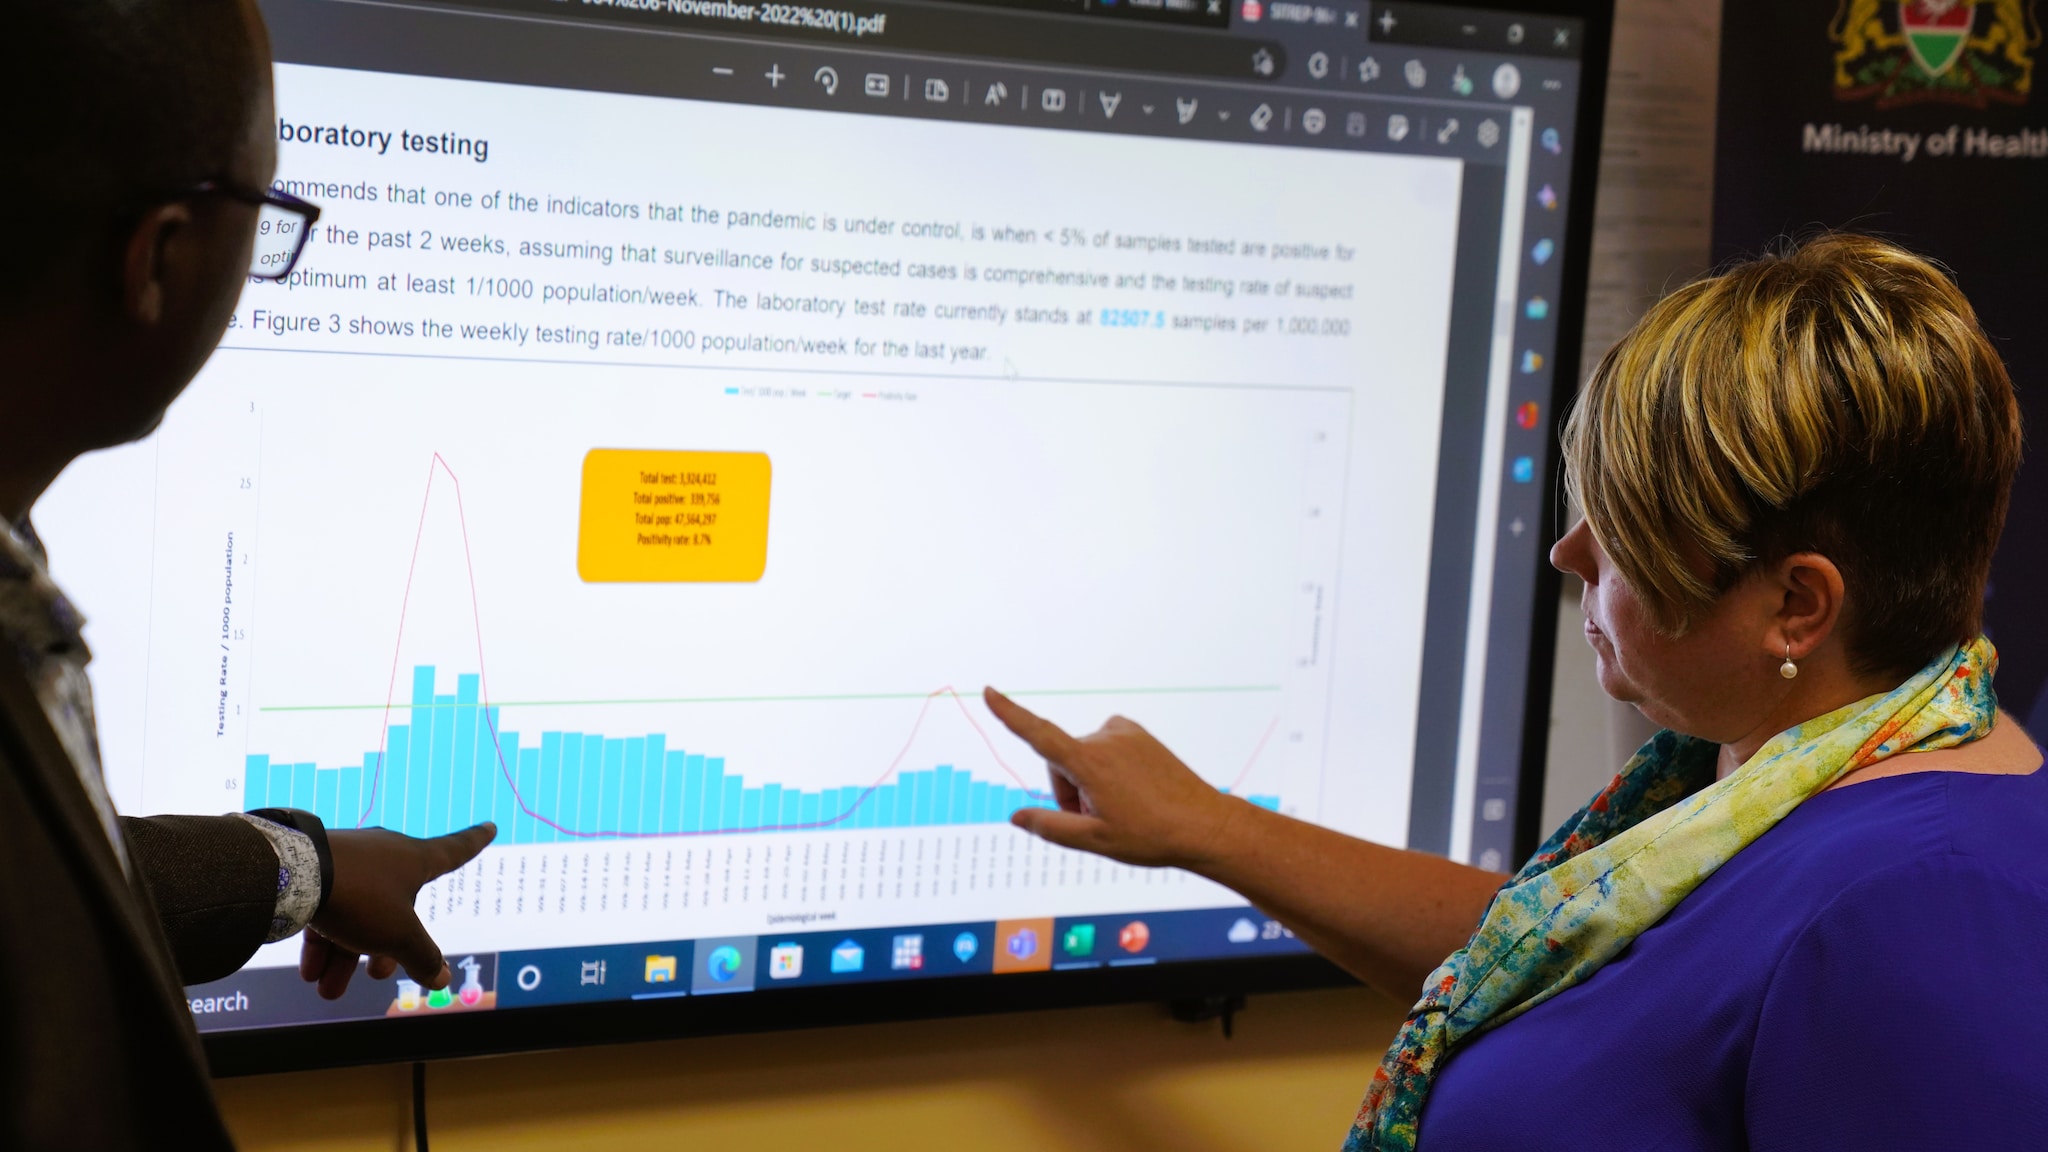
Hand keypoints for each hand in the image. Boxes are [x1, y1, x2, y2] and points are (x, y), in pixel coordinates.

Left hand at [298, 822, 496, 999]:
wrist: (292, 874)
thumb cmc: (361, 897)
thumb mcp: (398, 935)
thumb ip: (422, 957)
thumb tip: (443, 979)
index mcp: (416, 860)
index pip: (456, 851)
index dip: (475, 842)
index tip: (491, 826)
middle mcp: (387, 855)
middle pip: (396, 906)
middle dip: (384, 946)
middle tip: (376, 975)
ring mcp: (351, 861)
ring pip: (358, 913)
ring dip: (345, 956)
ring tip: (328, 989)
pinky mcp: (318, 871)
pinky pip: (330, 909)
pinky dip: (325, 940)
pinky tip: (311, 972)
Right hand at [983, 688, 1242, 868]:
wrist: (1204, 826)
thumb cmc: (1150, 836)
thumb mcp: (1094, 841)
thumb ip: (1050, 827)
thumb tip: (1016, 817)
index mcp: (1091, 763)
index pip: (1038, 736)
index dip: (1010, 714)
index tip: (989, 691)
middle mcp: (1106, 739)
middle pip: (1061, 765)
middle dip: (1069, 793)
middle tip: (1100, 820)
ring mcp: (1125, 734)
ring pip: (1083, 759)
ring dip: (1090, 783)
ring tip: (1122, 809)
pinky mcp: (1139, 735)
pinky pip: (1105, 751)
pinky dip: (1107, 770)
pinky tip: (1131, 793)